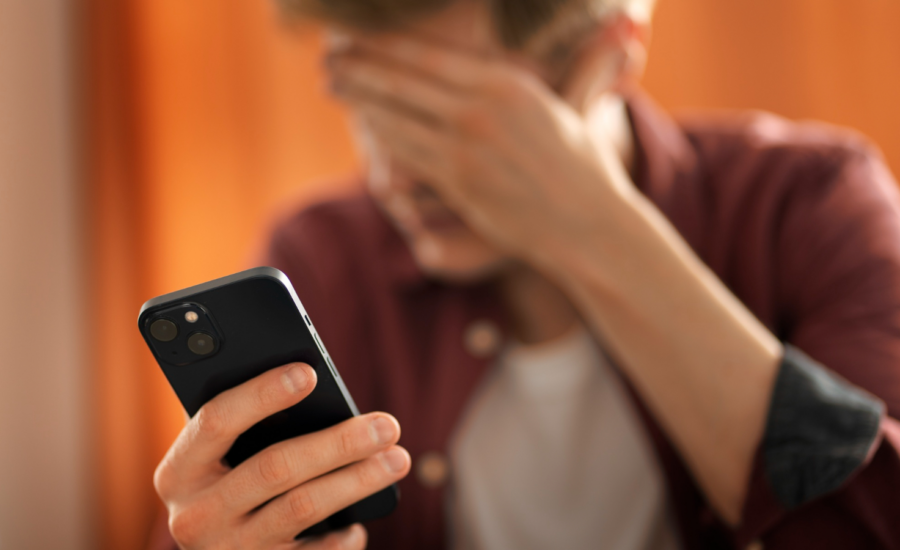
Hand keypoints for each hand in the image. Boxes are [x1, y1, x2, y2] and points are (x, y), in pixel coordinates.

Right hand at [154, 363, 410, 548]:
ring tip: (397, 459)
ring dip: (357, 481)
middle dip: (338, 442)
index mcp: (179, 470)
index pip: (216, 421)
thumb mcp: (223, 455)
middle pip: (274, 467)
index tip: (308, 373)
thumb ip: (250, 425)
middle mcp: (194, 514)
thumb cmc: (231, 479)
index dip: (262, 395)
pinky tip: (361, 520)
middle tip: (387, 425)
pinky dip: (342, 536)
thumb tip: (314, 382)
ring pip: (301, 508)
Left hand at [327, 36, 634, 267]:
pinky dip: (379, 136)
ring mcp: (467, 147)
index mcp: (508, 83)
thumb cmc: (584, 167)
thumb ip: (585, 64)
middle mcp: (483, 108)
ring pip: (397, 116)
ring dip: (359, 98)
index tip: (359, 38)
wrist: (590, 225)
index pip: (430, 55)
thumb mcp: (578, 106)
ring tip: (332, 84)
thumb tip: (628, 25)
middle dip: (359, 66)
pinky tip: (362, 126)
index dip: (386, 46)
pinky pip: (406, 154)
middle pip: (404, 79)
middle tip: (326, 58)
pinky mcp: (457, 183)